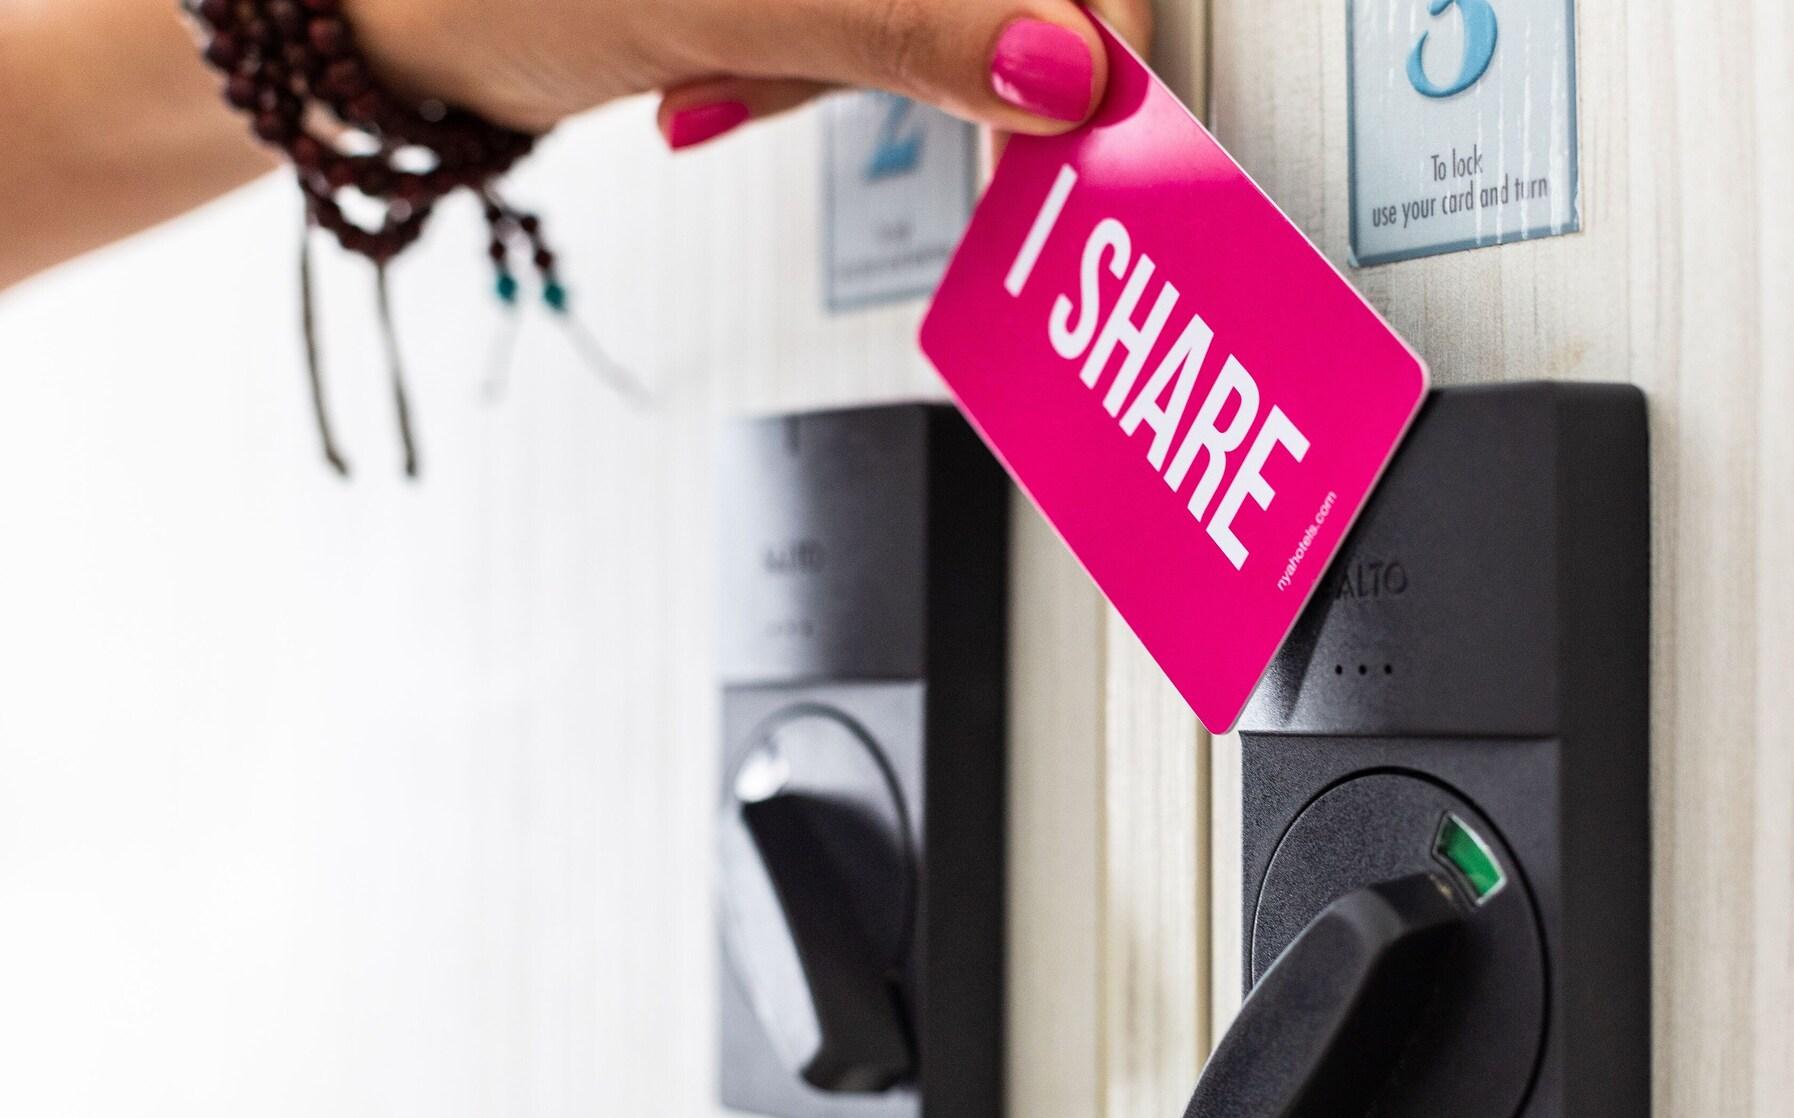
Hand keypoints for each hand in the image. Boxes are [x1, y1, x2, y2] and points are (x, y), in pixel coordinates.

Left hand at [348, 0, 1152, 144]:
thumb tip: (1059, 68)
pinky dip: (812, 77)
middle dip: (947, 49)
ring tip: (724, 86)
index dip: (1087, 7)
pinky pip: (875, 23)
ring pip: (940, 7)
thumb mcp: (719, 1)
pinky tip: (717, 84)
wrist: (389, 16)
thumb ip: (903, 25)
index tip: (1090, 107)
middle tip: (876, 116)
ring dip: (854, 73)